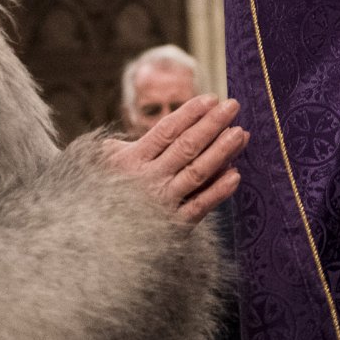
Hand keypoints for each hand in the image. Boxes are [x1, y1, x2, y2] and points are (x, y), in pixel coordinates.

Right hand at [105, 94, 247, 225]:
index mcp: (132, 160)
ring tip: (241, 134)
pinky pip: (200, 206)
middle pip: (187, 146)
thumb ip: (118, 147)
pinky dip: (219, 191)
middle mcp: (149, 179)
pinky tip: (236, 174)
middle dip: (212, 124)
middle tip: (233, 106)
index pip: (167, 130)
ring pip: (198, 172)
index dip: (190, 113)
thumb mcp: (103, 165)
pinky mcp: (173, 225)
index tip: (211, 98)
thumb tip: (131, 132)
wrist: (98, 241)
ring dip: (222, 151)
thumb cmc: (104, 195)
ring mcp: (163, 202)